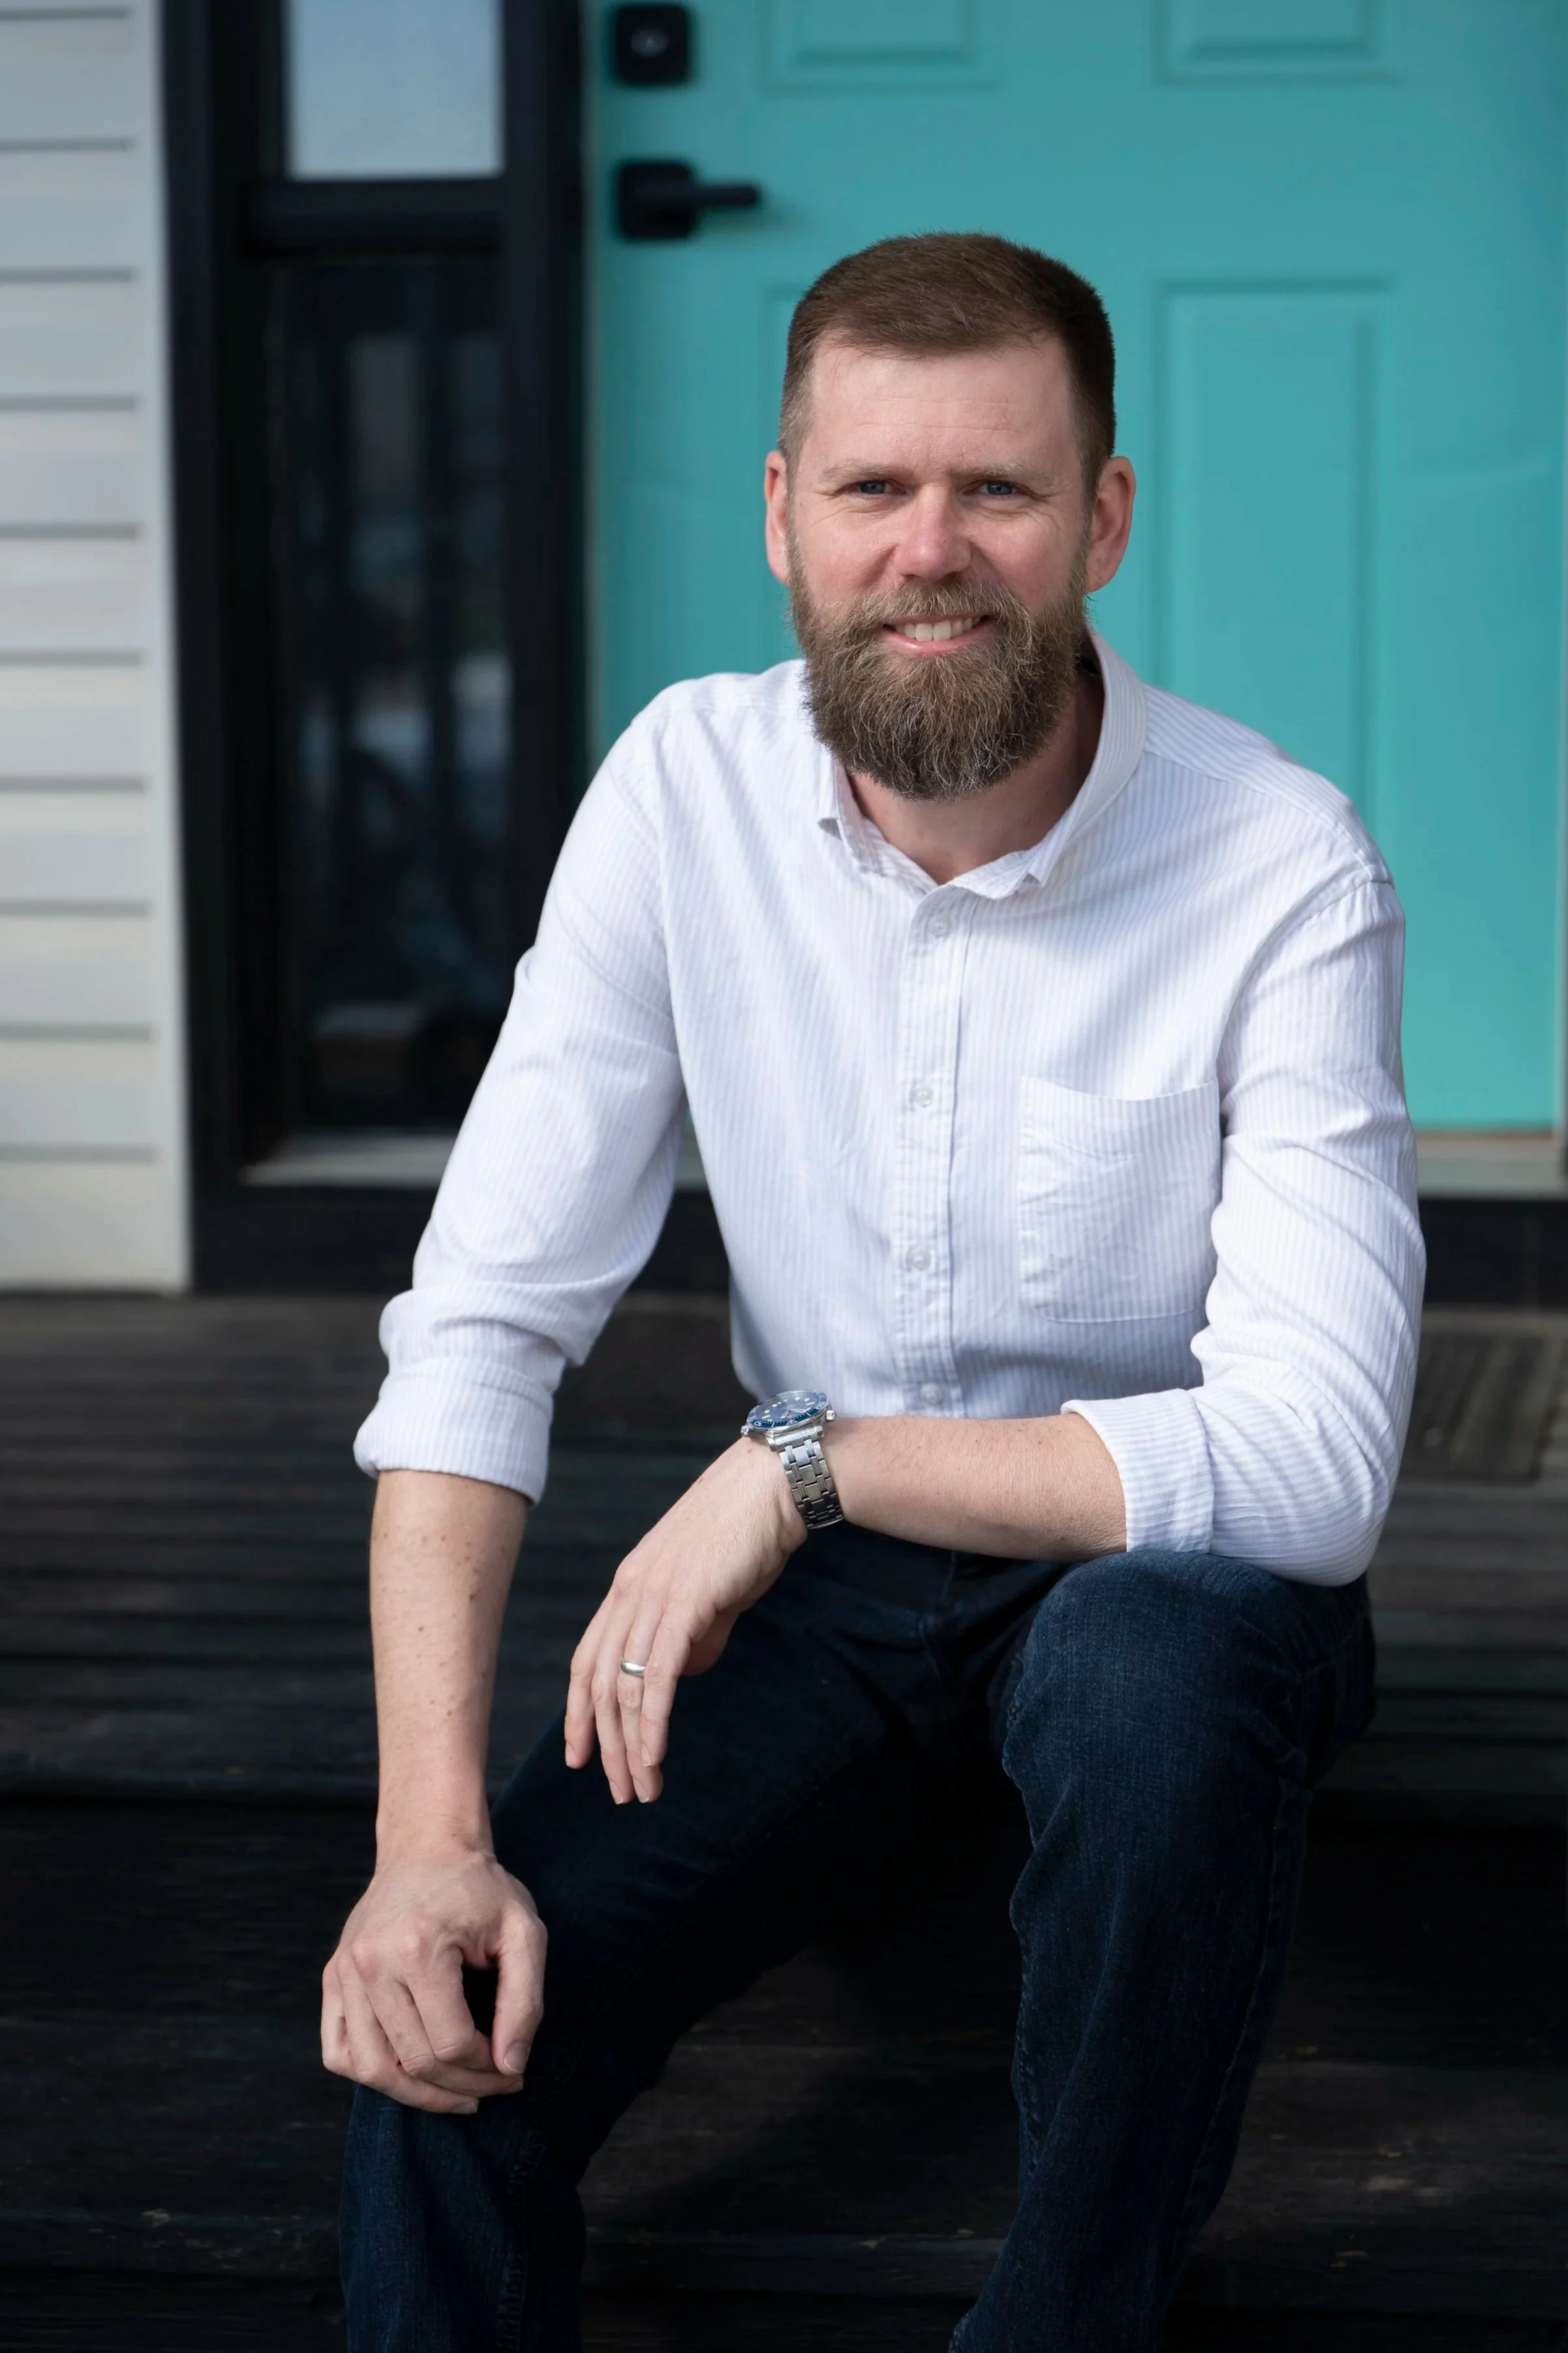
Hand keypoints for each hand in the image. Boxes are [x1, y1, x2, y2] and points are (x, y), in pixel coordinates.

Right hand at [321, 1846, 546, 2112]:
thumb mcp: (523, 1932)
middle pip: (412, 2062)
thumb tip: (510, 2067)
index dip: (487, 2070)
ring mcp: (345, 1970)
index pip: (450, 2045)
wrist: (428, 1846)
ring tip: (455, 2092)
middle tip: (494, 2084)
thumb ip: (525, 2001)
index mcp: (417, 1947)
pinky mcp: (333, 1976)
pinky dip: (371, 2073)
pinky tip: (409, 2073)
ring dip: (416, 2094)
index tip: (512, 2068)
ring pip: (370, 2069)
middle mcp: (370, 1962)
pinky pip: (339, 2051)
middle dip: (461, 2087)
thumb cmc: (481, 1889)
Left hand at [565, 1435, 804, 1804]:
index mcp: (628, 1588)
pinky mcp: (684, 1604)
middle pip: (600, 1684)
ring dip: (631, 1746)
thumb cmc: (745, 1538)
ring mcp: (652, 1597)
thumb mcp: (707, 1593)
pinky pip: (657, 1676)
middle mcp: (629, 1593)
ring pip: (626, 1688)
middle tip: (619, 1792)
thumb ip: (691, 1634)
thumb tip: (681, 1677)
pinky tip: (655, 1755)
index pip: (587, 1660)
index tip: (581, 1756)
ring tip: (643, 1789)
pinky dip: (652, 1722)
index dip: (579, 1712)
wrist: (770, 1488)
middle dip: (605, 1745)